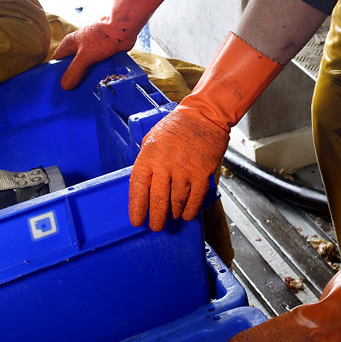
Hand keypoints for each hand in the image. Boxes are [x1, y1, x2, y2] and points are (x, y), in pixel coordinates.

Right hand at [54, 21, 135, 91]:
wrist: (123, 29)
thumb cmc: (102, 38)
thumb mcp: (85, 56)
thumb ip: (74, 71)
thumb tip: (65, 86)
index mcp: (69, 44)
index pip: (56, 60)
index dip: (54, 73)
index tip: (55, 87)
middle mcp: (78, 47)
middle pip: (70, 65)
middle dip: (71, 78)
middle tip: (70, 94)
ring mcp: (90, 50)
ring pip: (84, 67)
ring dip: (84, 78)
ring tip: (83, 93)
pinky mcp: (102, 54)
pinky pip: (95, 67)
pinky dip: (95, 75)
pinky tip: (97, 86)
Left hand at [129, 102, 228, 230]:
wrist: (203, 116)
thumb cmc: (176, 127)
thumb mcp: (152, 139)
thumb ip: (147, 161)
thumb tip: (143, 183)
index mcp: (149, 156)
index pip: (138, 187)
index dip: (137, 207)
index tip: (137, 220)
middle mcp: (165, 165)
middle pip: (157, 200)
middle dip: (156, 217)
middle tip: (156, 226)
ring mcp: (184, 170)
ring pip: (176, 201)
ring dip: (173, 213)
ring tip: (171, 216)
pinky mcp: (201, 174)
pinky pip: (194, 199)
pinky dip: (190, 210)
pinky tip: (186, 214)